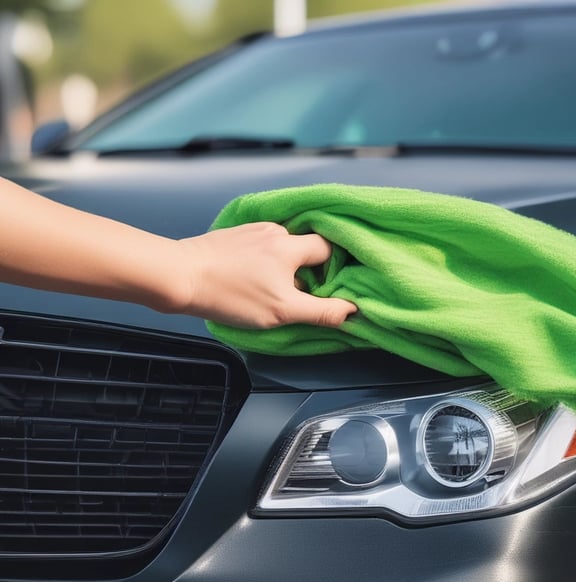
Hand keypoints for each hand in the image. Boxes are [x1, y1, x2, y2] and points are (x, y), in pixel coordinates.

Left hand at [176, 222, 356, 328]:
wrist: (178, 276)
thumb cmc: (231, 295)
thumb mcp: (282, 311)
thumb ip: (321, 311)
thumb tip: (352, 311)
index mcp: (291, 244)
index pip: (329, 249)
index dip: (335, 269)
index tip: (329, 289)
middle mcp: (274, 230)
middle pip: (307, 247)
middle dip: (309, 270)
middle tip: (300, 294)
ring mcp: (252, 231)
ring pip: (283, 248)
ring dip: (285, 267)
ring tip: (271, 290)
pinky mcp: (233, 237)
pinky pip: (262, 248)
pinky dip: (265, 263)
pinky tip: (251, 280)